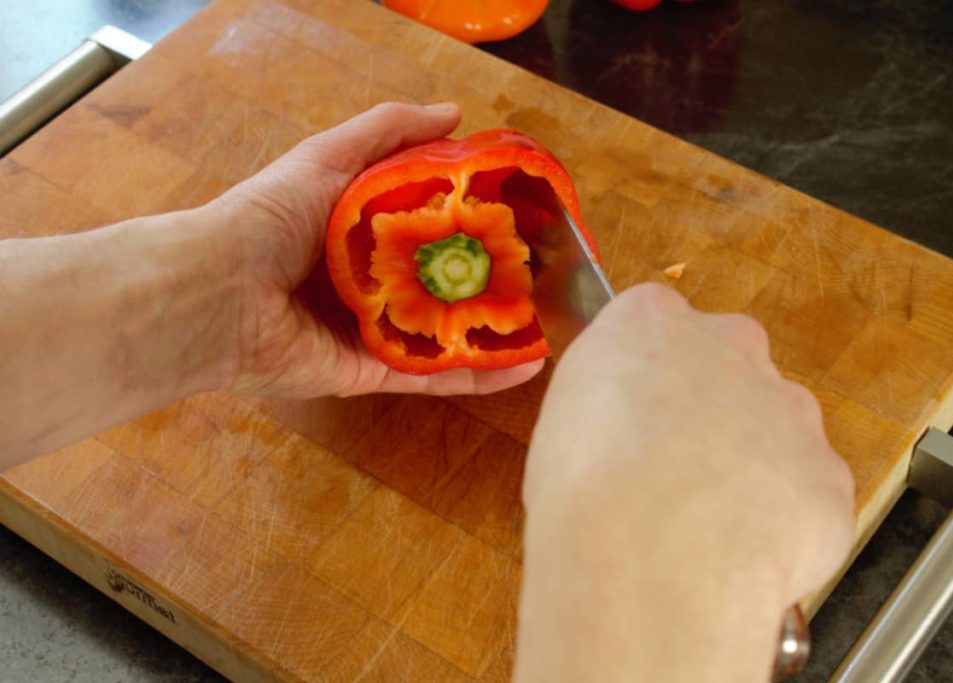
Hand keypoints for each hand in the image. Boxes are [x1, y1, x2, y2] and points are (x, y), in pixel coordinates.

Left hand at [208, 102, 544, 397]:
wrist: (217, 293)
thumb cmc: (268, 219)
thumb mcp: (328, 157)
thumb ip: (386, 132)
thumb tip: (453, 114)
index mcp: (357, 231)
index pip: (426, 223)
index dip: (469, 217)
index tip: (517, 211)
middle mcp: (367, 282)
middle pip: (439, 280)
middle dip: (489, 277)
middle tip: (542, 271)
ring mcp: (369, 331)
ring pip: (443, 332)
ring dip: (493, 330)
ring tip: (546, 323)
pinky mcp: (370, 374)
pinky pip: (431, 376)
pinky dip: (478, 376)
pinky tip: (526, 369)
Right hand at [517, 284, 854, 681]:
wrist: (643, 556)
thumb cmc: (579, 487)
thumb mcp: (562, 421)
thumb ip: (608, 402)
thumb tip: (625, 430)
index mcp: (651, 321)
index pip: (656, 325)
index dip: (648, 380)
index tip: (634, 421)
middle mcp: (732, 345)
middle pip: (732, 366)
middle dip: (714, 412)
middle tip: (676, 474)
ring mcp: (791, 409)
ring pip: (779, 432)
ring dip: (754, 468)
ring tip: (709, 527)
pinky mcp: (828, 476)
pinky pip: (805, 499)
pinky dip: (782, 528)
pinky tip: (740, 556)